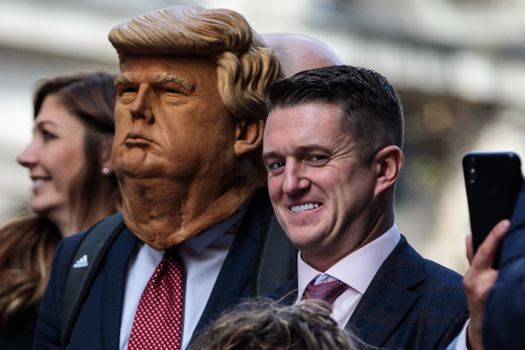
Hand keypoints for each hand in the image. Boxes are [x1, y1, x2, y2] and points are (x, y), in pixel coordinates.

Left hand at [463, 219, 508, 349]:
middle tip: (506, 223)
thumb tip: (516, 264)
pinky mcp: (468, 278)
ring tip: (498, 227)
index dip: (497, 239)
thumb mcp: (505, 294)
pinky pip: (471, 260)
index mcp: (484, 284)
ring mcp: (469, 278)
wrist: (484, 328)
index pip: (491, 257)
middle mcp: (474, 280)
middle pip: (484, 253)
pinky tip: (469, 235)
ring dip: (488, 242)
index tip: (506, 224)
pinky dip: (471, 248)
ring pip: (478, 255)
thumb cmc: (497, 311)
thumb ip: (510, 276)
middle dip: (495, 238)